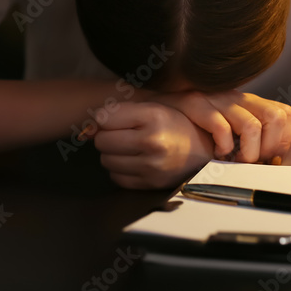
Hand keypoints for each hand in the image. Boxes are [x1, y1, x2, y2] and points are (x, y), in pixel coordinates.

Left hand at [85, 101, 214, 189]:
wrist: (204, 149)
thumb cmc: (175, 123)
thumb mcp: (153, 107)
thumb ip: (118, 112)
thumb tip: (85, 129)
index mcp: (153, 115)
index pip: (103, 117)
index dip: (105, 118)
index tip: (115, 119)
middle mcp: (152, 141)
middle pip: (102, 141)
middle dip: (107, 136)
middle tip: (123, 134)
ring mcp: (151, 165)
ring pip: (106, 160)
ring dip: (113, 154)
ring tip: (130, 148)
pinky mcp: (150, 183)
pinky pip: (116, 178)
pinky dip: (120, 170)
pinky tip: (135, 161)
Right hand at [150, 90, 290, 163]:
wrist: (158, 105)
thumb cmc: (195, 122)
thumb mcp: (229, 126)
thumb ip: (249, 138)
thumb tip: (270, 162)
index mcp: (248, 101)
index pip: (285, 114)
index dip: (282, 140)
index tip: (269, 156)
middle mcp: (237, 97)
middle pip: (275, 117)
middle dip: (268, 147)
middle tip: (253, 160)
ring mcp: (217, 99)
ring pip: (251, 126)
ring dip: (247, 152)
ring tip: (235, 161)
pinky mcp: (196, 104)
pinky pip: (221, 127)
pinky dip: (223, 146)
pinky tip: (216, 153)